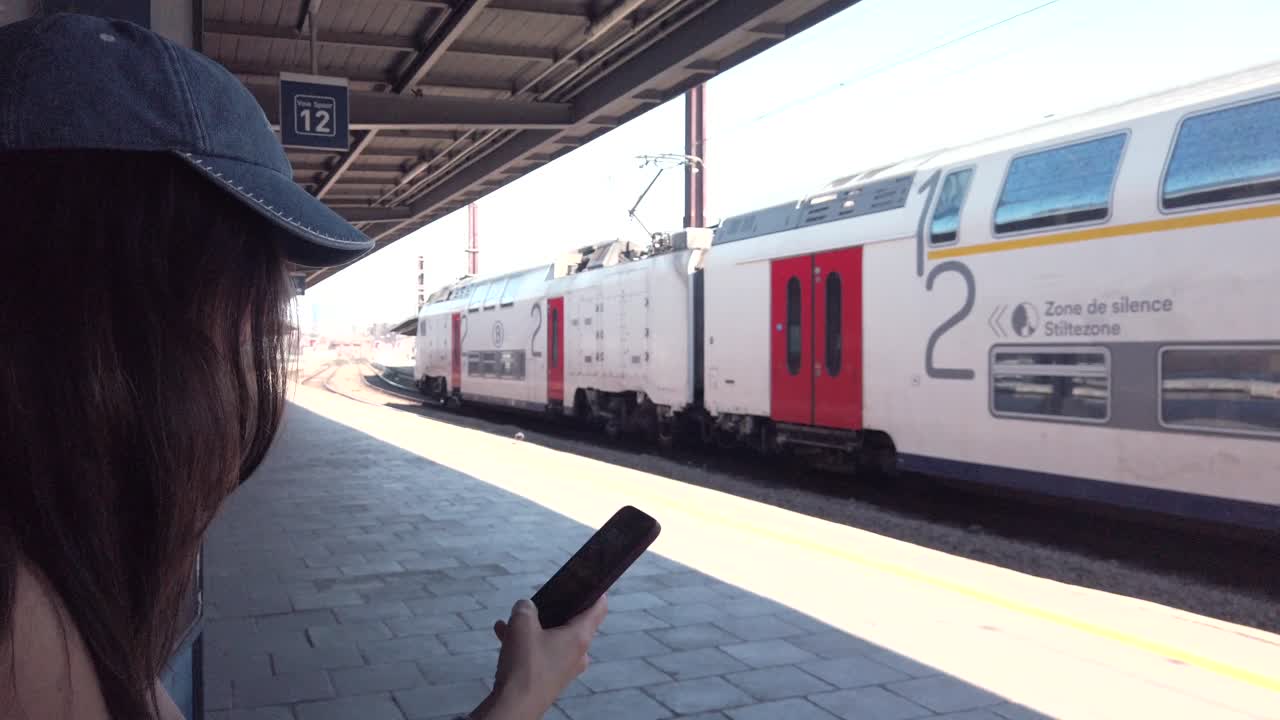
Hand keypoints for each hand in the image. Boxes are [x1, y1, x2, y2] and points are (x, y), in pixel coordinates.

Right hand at [470, 596, 607, 718]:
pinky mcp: (549, 680)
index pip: (598, 608)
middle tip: (537, 602)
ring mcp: (565, 669)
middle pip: (572, 623)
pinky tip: (502, 635)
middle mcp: (578, 653)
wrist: (514, 707)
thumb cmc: (525, 665)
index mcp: (580, 636)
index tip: (586, 581)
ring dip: (533, 628)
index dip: (595, 592)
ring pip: (552, 639)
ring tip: (510, 621)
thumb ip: (525, 608)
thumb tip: (526, 607)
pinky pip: (540, 654)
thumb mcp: (522, 625)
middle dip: (553, 610)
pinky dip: (525, 644)